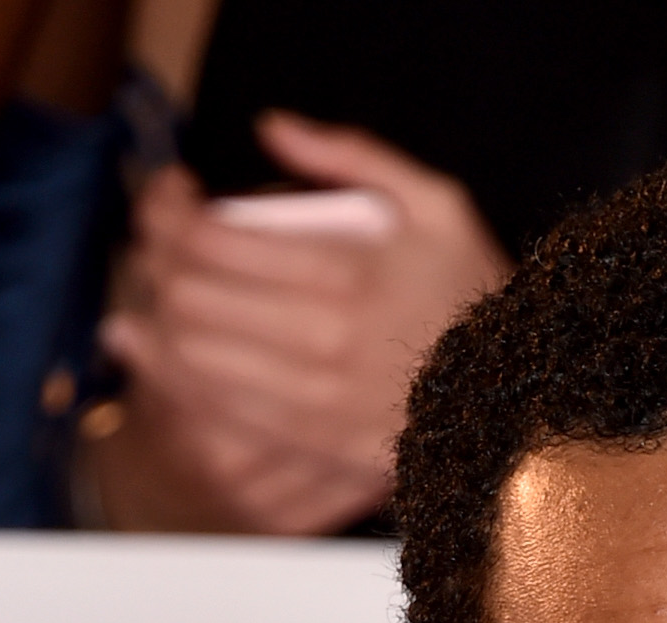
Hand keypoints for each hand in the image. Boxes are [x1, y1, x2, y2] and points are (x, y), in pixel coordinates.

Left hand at [98, 113, 509, 535]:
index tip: (167, 202)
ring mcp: (322, 401)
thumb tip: (273, 130)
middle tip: (150, 251)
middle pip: (194, 298)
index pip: (215, 241)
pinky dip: (183, 386)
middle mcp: (328, 340)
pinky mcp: (320, 449)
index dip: (169, 215)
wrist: (523, 407)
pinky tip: (164, 362)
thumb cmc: (478, 303)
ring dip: (156, 330)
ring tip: (143, 308)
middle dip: (154, 266)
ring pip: (198, 359)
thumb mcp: (438, 207)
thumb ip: (354, 157)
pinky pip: (226, 414)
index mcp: (349, 272)